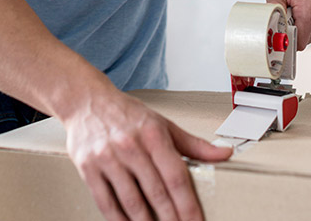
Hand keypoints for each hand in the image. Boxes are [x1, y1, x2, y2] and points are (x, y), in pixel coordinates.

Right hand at [65, 89, 231, 220]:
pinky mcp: (88, 168)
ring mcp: (107, 157)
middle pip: (156, 193)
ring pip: (132, 202)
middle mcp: (130, 145)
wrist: (86, 100)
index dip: (188, 205)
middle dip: (171, 220)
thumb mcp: (161, 122)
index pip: (176, 176)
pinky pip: (106, 203)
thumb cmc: (126, 114)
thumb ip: (192, 143)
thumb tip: (224, 153)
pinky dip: (119, 220)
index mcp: (152, 133)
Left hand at [266, 0, 310, 49]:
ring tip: (296, 11)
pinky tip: (303, 13)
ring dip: (299, 29)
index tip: (279, 31)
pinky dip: (305, 26)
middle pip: (302, 41)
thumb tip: (270, 28)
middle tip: (287, 14)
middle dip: (291, 31)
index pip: (298, 42)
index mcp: (310, 11)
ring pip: (307, 39)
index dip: (286, 38)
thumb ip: (272, 11)